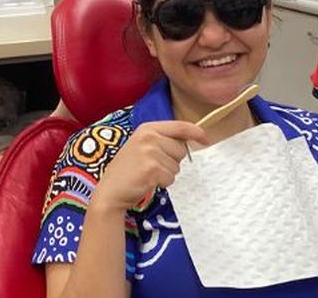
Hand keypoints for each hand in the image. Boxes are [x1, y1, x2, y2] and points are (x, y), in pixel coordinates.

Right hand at [93, 121, 208, 211]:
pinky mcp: (152, 169)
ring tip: (148, 174)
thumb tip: (192, 140)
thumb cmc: (128, 170)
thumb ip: (163, 140)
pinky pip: (171, 177)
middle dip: (172, 161)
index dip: (196, 132)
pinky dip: (163, 183)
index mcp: (147, 128)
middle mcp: (149, 137)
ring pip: (177, 166)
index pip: (180, 126)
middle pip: (182, 150)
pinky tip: (147, 181)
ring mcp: (150, 152)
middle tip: (152, 166)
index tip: (206, 139)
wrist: (111, 190)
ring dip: (167, 174)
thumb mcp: (142, 146)